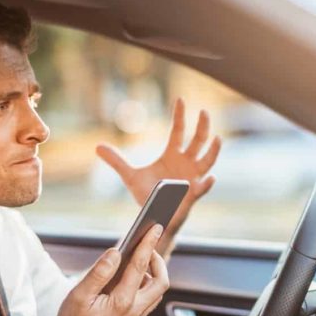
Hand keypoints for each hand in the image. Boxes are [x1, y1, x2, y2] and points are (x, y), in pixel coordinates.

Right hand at [43, 224, 169, 315]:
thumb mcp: (79, 296)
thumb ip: (99, 272)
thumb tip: (115, 253)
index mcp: (122, 301)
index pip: (140, 265)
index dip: (148, 243)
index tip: (155, 228)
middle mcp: (134, 312)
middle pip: (160, 281)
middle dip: (157, 261)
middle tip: (147, 248)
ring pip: (155, 294)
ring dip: (152, 276)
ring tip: (138, 264)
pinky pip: (147, 305)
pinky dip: (145, 289)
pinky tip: (130, 284)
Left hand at [96, 98, 221, 251]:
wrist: (154, 216)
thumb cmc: (147, 194)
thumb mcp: (130, 176)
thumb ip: (116, 160)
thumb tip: (98, 147)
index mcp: (172, 155)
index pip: (178, 131)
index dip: (180, 115)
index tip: (180, 99)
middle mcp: (186, 163)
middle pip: (198, 141)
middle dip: (202, 126)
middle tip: (204, 111)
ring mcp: (192, 178)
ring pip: (207, 161)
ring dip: (213, 151)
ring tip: (217, 139)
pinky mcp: (193, 195)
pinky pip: (202, 188)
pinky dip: (207, 184)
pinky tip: (211, 178)